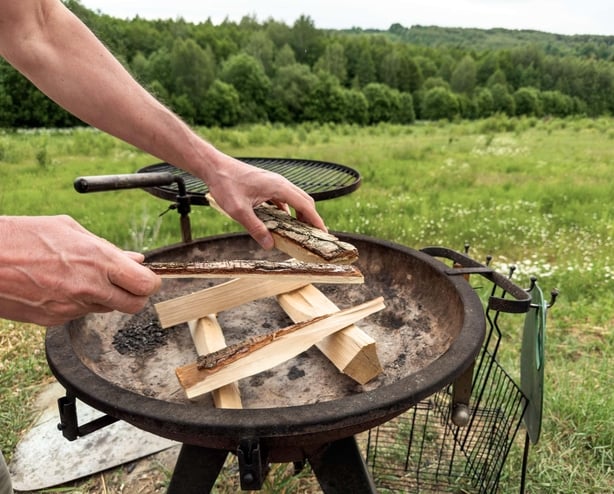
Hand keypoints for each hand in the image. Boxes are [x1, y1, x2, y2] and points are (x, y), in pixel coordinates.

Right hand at [0, 215, 160, 325]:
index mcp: (97, 260)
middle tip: (127, 283)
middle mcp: (89, 287)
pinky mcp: (54, 320)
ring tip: (82, 276)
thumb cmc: (22, 236)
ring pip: (106, 308)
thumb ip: (107, 248)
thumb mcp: (70, 229)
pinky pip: (80, 313)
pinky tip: (62, 285)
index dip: (151, 282)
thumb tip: (135, 259)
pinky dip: (80, 302)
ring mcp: (71, 307)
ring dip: (105, 296)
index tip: (148, 277)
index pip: (145, 284)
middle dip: (136, 295)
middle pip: (134, 305)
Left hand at [204, 153, 326, 248]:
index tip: (324, 234)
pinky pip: (284, 198)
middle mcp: (280, 182)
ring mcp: (274, 182)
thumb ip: (255, 228)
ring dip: (301, 214)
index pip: (305, 205)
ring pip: (295, 198)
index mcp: (278, 187)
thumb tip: (269, 245)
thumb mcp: (238, 211)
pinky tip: (282, 221)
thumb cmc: (225, 185)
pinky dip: (289, 210)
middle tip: (316, 236)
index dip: (316, 220)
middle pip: (305, 201)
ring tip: (302, 231)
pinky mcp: (267, 184)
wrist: (214, 166)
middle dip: (312, 218)